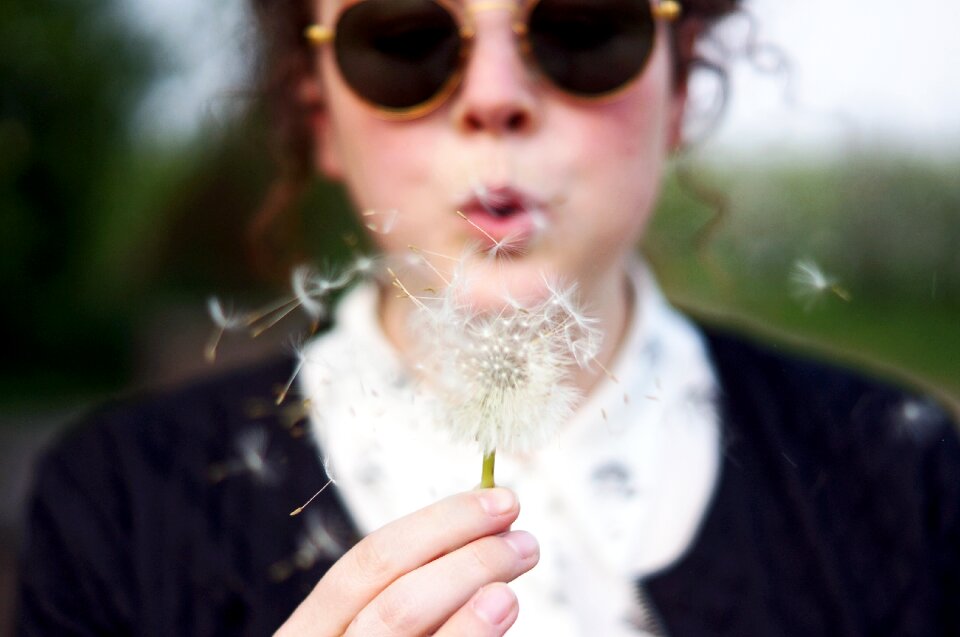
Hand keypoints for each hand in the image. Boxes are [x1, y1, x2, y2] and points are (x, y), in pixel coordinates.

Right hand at [275, 488, 537, 635]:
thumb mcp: (361, 635)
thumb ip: (405, 603)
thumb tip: (481, 538)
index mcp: (310, 633)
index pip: (365, 563)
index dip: (437, 524)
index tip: (496, 502)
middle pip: (395, 600)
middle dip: (466, 557)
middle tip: (524, 539)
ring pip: (405, 632)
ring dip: (473, 594)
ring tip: (518, 575)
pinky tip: (499, 614)